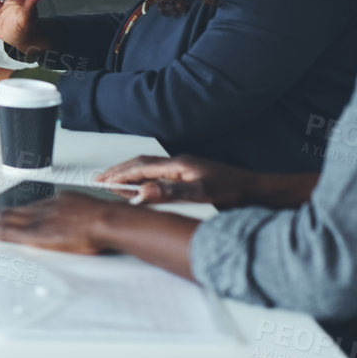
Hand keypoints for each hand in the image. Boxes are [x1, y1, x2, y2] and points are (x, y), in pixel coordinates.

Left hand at [0, 194, 116, 254]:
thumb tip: (77, 221)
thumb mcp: (90, 209)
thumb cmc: (107, 218)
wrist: (107, 220)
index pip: (27, 208)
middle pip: (11, 212)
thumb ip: (77, 214)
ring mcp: (37, 220)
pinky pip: (7, 232)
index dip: (10, 212)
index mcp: (57, 202)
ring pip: (4, 220)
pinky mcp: (35, 234)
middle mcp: (43, 208)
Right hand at [96, 155, 254, 208]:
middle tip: (100, 180)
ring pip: (149, 168)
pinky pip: (158, 174)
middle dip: (119, 171)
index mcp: (178, 165)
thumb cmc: (233, 192)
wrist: (257, 190)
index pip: (141, 167)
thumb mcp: (202, 193)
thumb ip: (171, 192)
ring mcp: (184, 169)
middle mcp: (179, 164)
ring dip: (130, 174)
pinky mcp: (189, 176)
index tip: (102, 182)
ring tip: (114, 182)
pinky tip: (142, 187)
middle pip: (141, 164)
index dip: (120, 175)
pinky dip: (143, 179)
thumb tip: (143, 191)